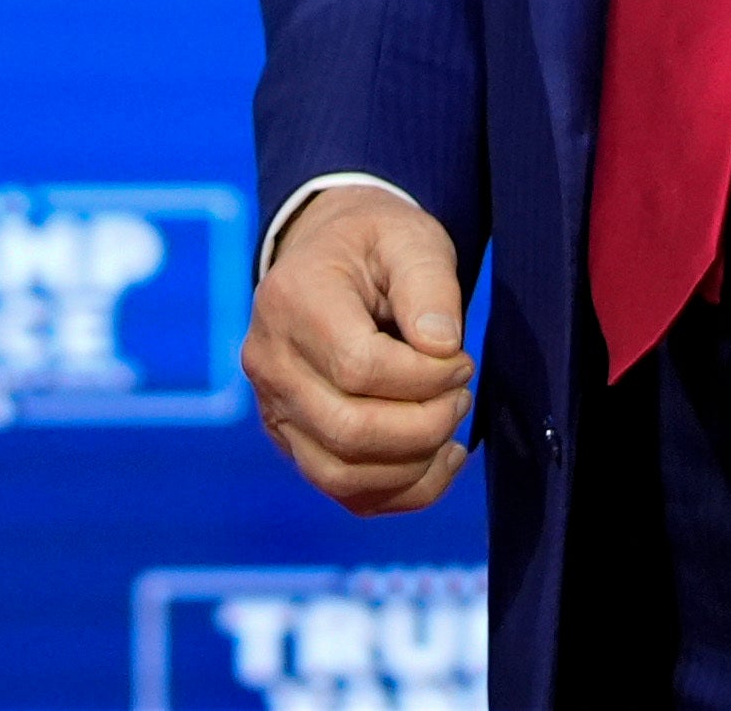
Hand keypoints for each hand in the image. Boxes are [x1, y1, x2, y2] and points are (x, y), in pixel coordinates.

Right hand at [240, 184, 474, 515]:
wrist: (329, 255)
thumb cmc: (375, 245)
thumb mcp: (409, 238)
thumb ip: (430, 283)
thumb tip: (442, 347)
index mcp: (292, 300)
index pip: (358, 368)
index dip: (425, 377)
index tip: (461, 359)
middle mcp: (269, 360)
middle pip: (347, 430)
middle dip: (425, 425)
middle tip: (460, 394)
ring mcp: (273, 407)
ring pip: (341, 475)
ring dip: (415, 464)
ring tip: (449, 422)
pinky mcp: (291, 440)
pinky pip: (344, 492)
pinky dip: (402, 491)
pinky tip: (438, 458)